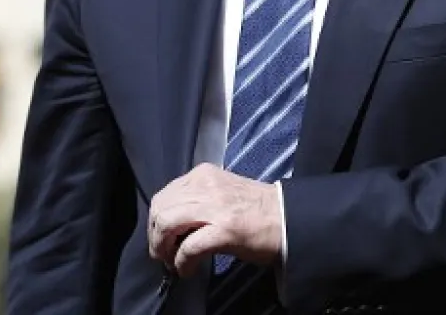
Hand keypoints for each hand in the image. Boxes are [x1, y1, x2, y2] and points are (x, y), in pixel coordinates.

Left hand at [148, 163, 281, 277]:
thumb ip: (198, 198)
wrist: (290, 219)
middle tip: (163, 254)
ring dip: (163, 248)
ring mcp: (216, 207)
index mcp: (205, 175)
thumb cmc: (259, 210)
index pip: (165, 195)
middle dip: (155, 236)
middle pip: (160, 209)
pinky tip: (187, 270)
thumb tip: (173, 222)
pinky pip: (188, 248)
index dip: (156, 221)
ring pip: (167, 224)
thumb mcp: (223, 192)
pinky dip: (182, 262)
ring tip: (172, 261)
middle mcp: (207, 186)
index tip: (162, 239)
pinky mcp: (225, 229)